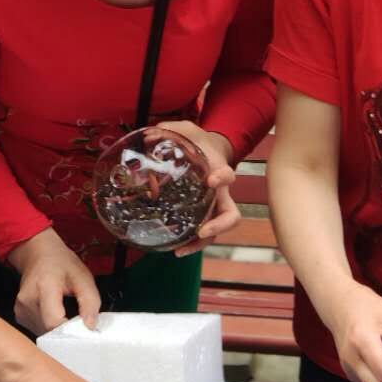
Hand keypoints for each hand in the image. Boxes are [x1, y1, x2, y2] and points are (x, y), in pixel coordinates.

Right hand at [7, 228, 100, 334]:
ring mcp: (20, 308)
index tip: (83, 329)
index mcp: (44, 286)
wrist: (37, 253)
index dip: (70, 330)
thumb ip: (90, 301)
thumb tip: (89, 326)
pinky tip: (55, 316)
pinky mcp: (19, 315)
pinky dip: (49, 328)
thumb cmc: (60, 263)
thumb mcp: (83, 276)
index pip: (53, 321)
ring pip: (43, 332)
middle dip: (66, 332)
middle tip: (78, 323)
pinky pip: (37, 330)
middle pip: (48, 330)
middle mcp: (28, 299)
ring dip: (58, 331)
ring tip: (66, 316)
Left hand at [153, 122, 239, 256]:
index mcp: (218, 170)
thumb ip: (171, 130)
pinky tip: (173, 249)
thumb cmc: (197, 141)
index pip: (228, 176)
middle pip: (231, 215)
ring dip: (200, 243)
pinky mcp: (201, 215)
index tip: (211, 180)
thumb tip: (150, 134)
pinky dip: (190, 244)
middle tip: (202, 231)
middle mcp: (220, 194)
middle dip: (219, 226)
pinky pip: (200, 234)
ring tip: (180, 251)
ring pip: (216, 231)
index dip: (222, 179)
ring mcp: (212, 207)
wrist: (205, 151)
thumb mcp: (186, 130)